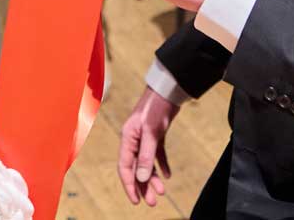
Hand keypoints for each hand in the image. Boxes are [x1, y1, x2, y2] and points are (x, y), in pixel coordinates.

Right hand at [118, 87, 177, 206]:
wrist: (168, 90)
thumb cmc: (156, 108)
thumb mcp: (151, 133)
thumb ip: (146, 155)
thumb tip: (141, 177)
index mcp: (128, 138)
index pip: (125, 167)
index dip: (129, 185)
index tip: (136, 200)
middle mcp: (134, 139)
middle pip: (136, 168)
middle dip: (143, 186)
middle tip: (152, 202)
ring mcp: (144, 137)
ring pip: (146, 163)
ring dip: (152, 178)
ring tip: (161, 192)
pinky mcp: (155, 134)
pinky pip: (156, 154)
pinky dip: (161, 164)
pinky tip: (167, 175)